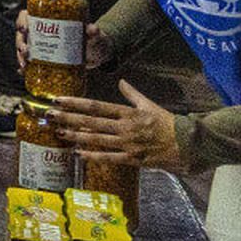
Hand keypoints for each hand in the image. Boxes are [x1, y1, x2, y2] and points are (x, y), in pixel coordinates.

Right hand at [15, 10, 104, 70]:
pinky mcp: (44, 59)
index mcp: (48, 20)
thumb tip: (92, 29)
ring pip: (23, 48)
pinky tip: (23, 73)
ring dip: (20, 56)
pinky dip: (24, 68)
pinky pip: (30, 62)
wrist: (97, 54)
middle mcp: (41, 32)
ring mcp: (41, 46)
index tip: (25, 29)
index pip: (28, 16)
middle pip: (22, 34)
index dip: (22, 21)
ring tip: (25, 65)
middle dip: (20, 42)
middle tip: (25, 51)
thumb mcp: (94, 35)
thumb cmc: (94, 39)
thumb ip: (94, 32)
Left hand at [46, 81, 183, 170]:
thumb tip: (121, 81)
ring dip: (76, 136)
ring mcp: (128, 144)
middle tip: (49, 114)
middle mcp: (125, 127)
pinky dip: (93, 156)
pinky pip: (110, 157)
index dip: (76, 103)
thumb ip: (133, 95)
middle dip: (68, 118)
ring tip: (58, 133)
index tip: (58, 99)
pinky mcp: (133, 159)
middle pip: (91, 121)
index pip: (97, 106)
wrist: (190, 143)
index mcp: (129, 113)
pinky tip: (78, 153)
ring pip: (97, 139)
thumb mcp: (150, 105)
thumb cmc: (170, 123)